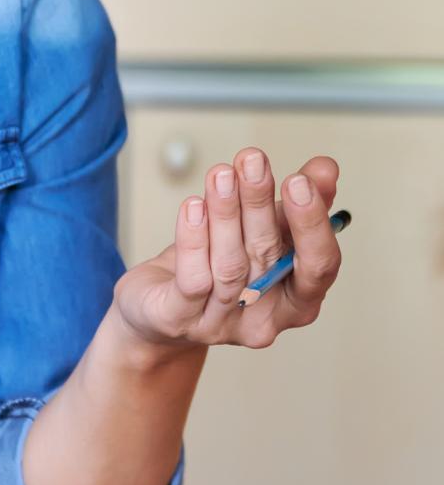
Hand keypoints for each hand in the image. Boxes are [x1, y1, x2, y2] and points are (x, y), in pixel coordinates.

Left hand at [113, 149, 342, 351]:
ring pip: (229, 266)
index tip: (300, 178)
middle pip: (268, 257)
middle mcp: (265, 319)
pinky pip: (193, 279)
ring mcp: (221, 323)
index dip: (312, 224)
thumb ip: (292, 205)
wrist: (159, 305)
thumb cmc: (217, 265)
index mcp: (297, 299)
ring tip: (220, 174)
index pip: (318, 266)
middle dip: (259, 203)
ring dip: (225, 213)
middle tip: (253, 161)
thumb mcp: (258, 234)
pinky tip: (193, 207)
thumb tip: (324, 169)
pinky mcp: (181, 319)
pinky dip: (194, 239)